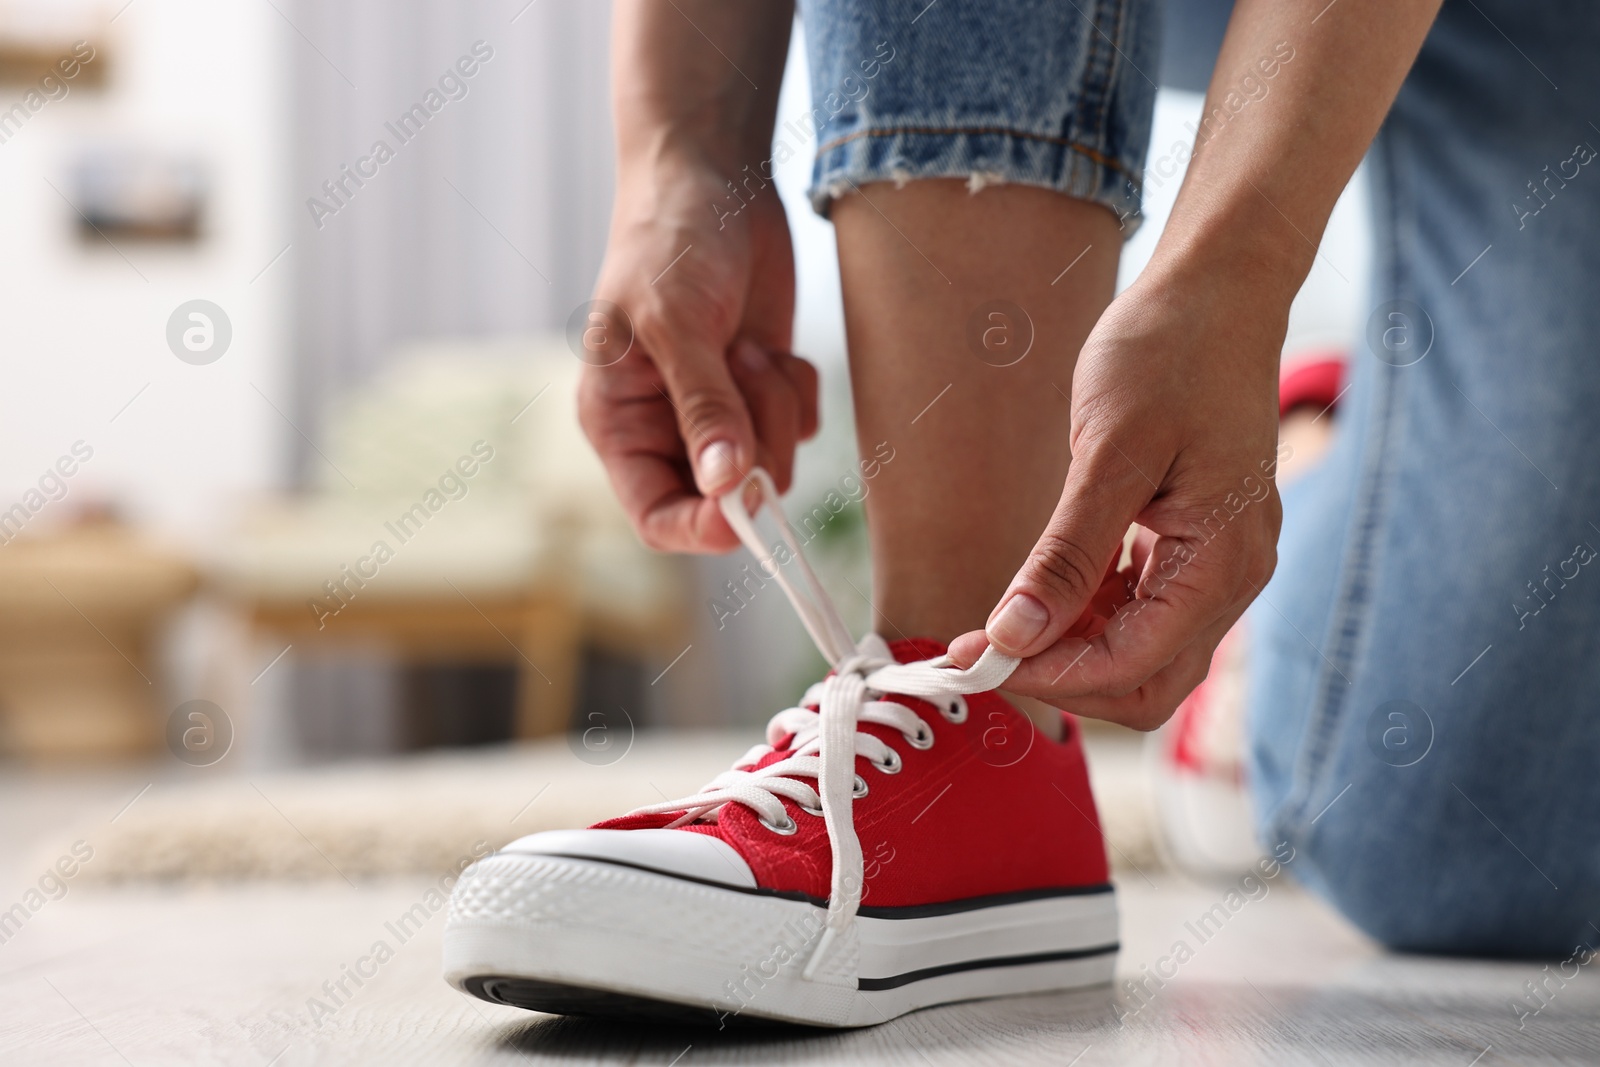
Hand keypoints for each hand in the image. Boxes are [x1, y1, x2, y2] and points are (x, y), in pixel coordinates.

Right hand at [578, 158, 817, 551]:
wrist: (713, 175)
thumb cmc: (668, 241)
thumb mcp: (677, 324)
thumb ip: (704, 407)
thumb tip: (727, 484)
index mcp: (621, 425)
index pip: (657, 516)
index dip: (701, 528)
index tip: (745, 506)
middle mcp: (668, 429)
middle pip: (728, 497)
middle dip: (755, 445)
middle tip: (750, 375)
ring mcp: (722, 411)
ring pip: (775, 463)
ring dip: (778, 410)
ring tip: (750, 346)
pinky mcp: (764, 388)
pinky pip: (803, 427)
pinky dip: (800, 391)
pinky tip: (773, 344)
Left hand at [950, 265, 1284, 729]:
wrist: (1214, 292)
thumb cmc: (1168, 354)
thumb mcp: (1109, 453)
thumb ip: (1067, 555)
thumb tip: (1017, 635)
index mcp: (1223, 563)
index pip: (1132, 667)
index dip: (1048, 674)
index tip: (974, 658)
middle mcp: (1233, 579)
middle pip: (1144, 683)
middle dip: (1059, 678)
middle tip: (978, 653)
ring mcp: (1218, 565)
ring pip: (1140, 654)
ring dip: (1067, 650)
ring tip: (993, 624)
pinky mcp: (1194, 546)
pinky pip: (1141, 611)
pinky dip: (1086, 616)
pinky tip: (1037, 591)